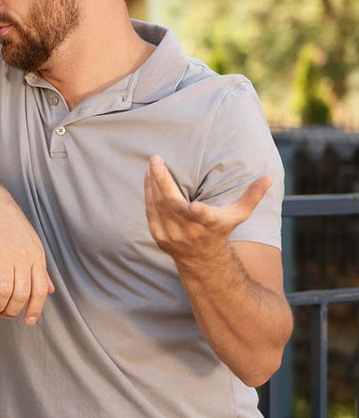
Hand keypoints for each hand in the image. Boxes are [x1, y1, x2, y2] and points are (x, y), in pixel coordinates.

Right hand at [0, 181, 54, 324]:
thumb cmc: (12, 226)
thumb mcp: (32, 245)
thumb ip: (40, 269)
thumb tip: (50, 290)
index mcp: (36, 257)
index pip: (40, 289)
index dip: (35, 308)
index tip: (29, 321)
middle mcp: (22, 257)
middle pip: (22, 293)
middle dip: (13, 310)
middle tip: (6, 315)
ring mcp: (4, 255)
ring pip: (4, 290)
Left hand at [144, 155, 270, 265]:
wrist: (201, 258)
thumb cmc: (221, 229)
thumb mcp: (239, 214)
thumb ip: (252, 195)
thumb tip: (269, 177)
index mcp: (209, 223)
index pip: (205, 218)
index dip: (200, 212)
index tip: (197, 205)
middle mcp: (188, 230)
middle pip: (172, 204)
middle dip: (162, 180)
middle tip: (156, 159)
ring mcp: (171, 234)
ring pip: (157, 204)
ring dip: (152, 182)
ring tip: (152, 164)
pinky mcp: (158, 234)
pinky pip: (150, 210)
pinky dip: (148, 193)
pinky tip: (149, 177)